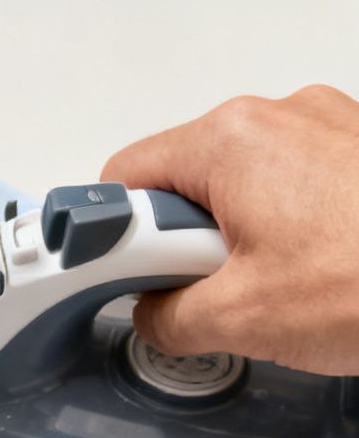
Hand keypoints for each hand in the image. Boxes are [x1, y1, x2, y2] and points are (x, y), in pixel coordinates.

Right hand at [102, 85, 358, 374]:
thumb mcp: (238, 320)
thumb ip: (165, 315)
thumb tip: (152, 314)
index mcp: (228, 140)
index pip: (120, 180)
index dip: (109, 240)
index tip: (112, 279)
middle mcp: (275, 117)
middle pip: (181, 182)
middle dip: (182, 244)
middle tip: (211, 294)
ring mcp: (328, 127)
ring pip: (239, 188)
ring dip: (237, 241)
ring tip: (276, 289)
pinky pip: (293, 187)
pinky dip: (287, 230)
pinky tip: (315, 273)